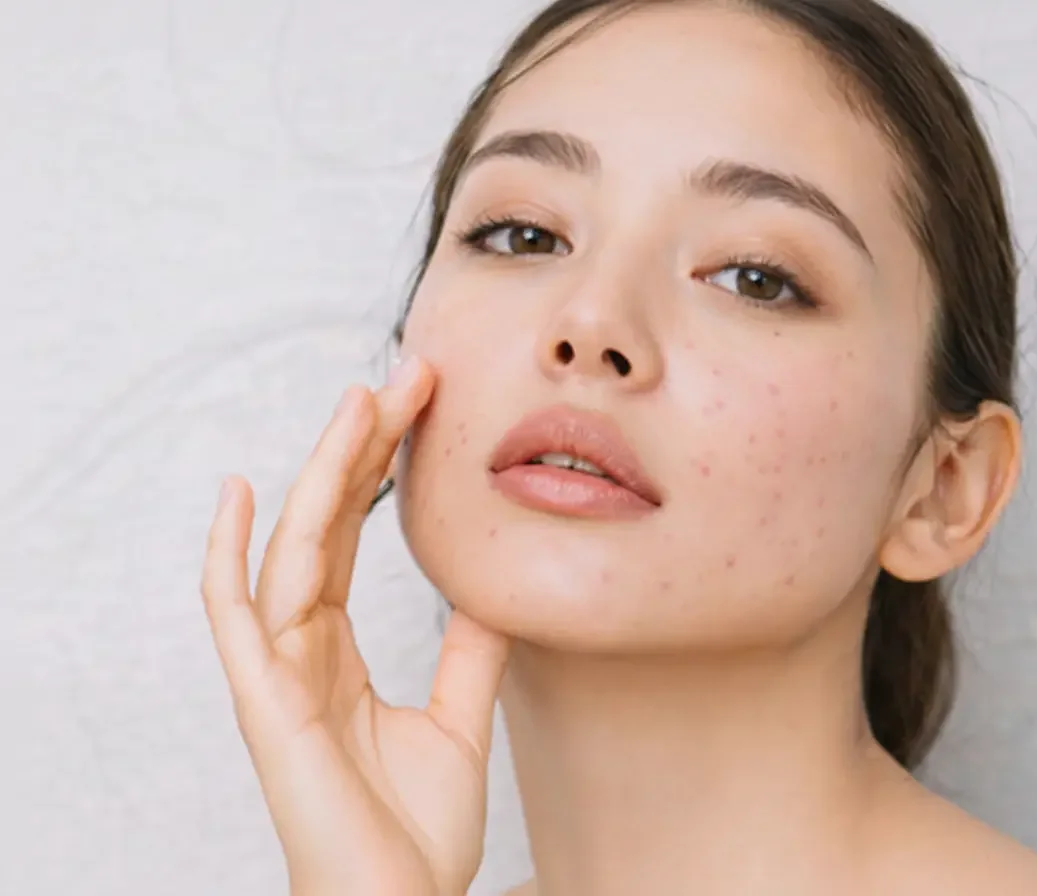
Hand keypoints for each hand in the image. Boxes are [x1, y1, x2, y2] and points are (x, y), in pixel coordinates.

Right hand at [201, 357, 510, 895]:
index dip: (379, 472)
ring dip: (323, 475)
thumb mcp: (458, 721)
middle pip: (323, 527)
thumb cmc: (415, 837)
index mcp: (339, 654)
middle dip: (361, 451)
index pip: (351, 539)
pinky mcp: (266, 705)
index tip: (419, 408)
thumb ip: (466, 654)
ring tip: (361, 403)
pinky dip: (229, 555)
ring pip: (291, 551)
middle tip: (405, 380)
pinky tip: (238, 492)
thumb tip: (490, 591)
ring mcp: (278, 675)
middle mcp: (302, 652)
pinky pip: (235, 619)